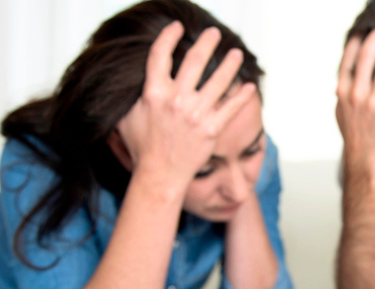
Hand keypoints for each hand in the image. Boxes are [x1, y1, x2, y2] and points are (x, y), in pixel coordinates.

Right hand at [116, 21, 255, 186]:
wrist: (159, 175)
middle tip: (214, 33)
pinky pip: (231, 107)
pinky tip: (249, 87)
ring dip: (229, 64)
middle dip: (206, 42)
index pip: (160, 55)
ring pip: (218, 80)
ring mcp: (196, 114)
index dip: (168, 37)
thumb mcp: (125, 117)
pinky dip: (241, 96)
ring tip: (236, 54)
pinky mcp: (212, 129)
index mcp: (153, 93)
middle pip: (194, 60)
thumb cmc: (141, 148)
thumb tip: (128, 81)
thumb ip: (131, 96)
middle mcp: (176, 100)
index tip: (176, 28)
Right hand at [335, 24, 374, 171]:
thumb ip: (344, 93)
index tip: (366, 28)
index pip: (348, 58)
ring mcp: (374, 103)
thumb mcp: (342, 113)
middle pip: (367, 55)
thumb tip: (344, 78)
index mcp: (343, 91)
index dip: (357, 40)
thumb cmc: (355, 138)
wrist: (364, 161)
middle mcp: (356, 94)